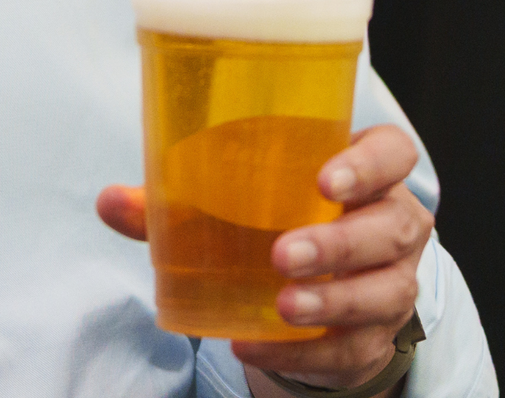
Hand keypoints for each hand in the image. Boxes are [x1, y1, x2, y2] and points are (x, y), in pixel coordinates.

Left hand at [97, 124, 430, 390]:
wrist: (311, 290)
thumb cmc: (274, 223)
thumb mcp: (234, 204)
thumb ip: (176, 201)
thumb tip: (111, 202)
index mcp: (365, 174)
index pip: (393, 154)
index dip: (368, 164)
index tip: (324, 181)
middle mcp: (393, 224)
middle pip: (391, 228)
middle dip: (340, 243)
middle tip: (284, 253)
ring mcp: (392, 284)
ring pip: (384, 292)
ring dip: (332, 301)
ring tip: (283, 305)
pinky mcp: (374, 338)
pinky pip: (351, 348)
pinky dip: (305, 351)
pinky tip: (257, 343)